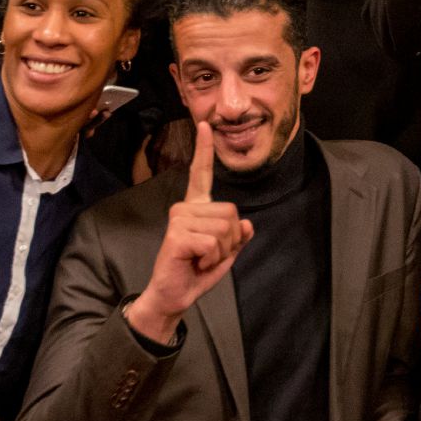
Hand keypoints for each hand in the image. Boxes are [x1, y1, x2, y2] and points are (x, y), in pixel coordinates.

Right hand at [123, 120, 251, 343]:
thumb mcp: (224, 255)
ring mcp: (179, 219)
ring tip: (201, 259)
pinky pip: (214, 244)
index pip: (201, 174)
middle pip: (231, 214)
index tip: (204, 125)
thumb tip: (247, 225)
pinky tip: (195, 263)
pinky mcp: (177, 234)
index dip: (204, 150)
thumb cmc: (196, 272)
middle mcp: (185, 208)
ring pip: (225, 230)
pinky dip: (212, 259)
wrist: (174, 295)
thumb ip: (237, 238)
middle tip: (209, 254)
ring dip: (221, 252)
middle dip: (230, 241)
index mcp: (196, 208)